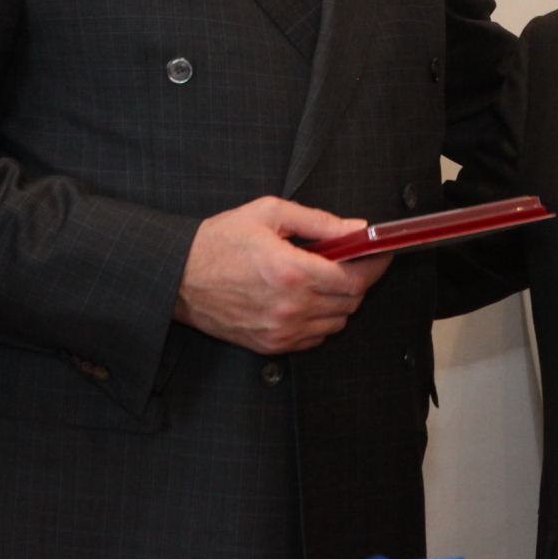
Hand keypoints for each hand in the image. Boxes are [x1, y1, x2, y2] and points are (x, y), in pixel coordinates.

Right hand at [173, 196, 391, 352]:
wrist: (177, 276)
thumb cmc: (218, 242)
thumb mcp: (270, 214)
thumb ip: (319, 222)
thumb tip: (356, 229)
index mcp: (290, 271)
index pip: (354, 278)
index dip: (375, 265)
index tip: (380, 253)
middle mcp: (289, 306)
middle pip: (351, 301)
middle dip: (359, 279)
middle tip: (351, 260)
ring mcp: (280, 330)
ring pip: (336, 322)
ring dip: (341, 301)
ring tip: (325, 278)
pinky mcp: (270, 344)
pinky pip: (314, 339)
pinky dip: (321, 321)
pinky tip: (308, 299)